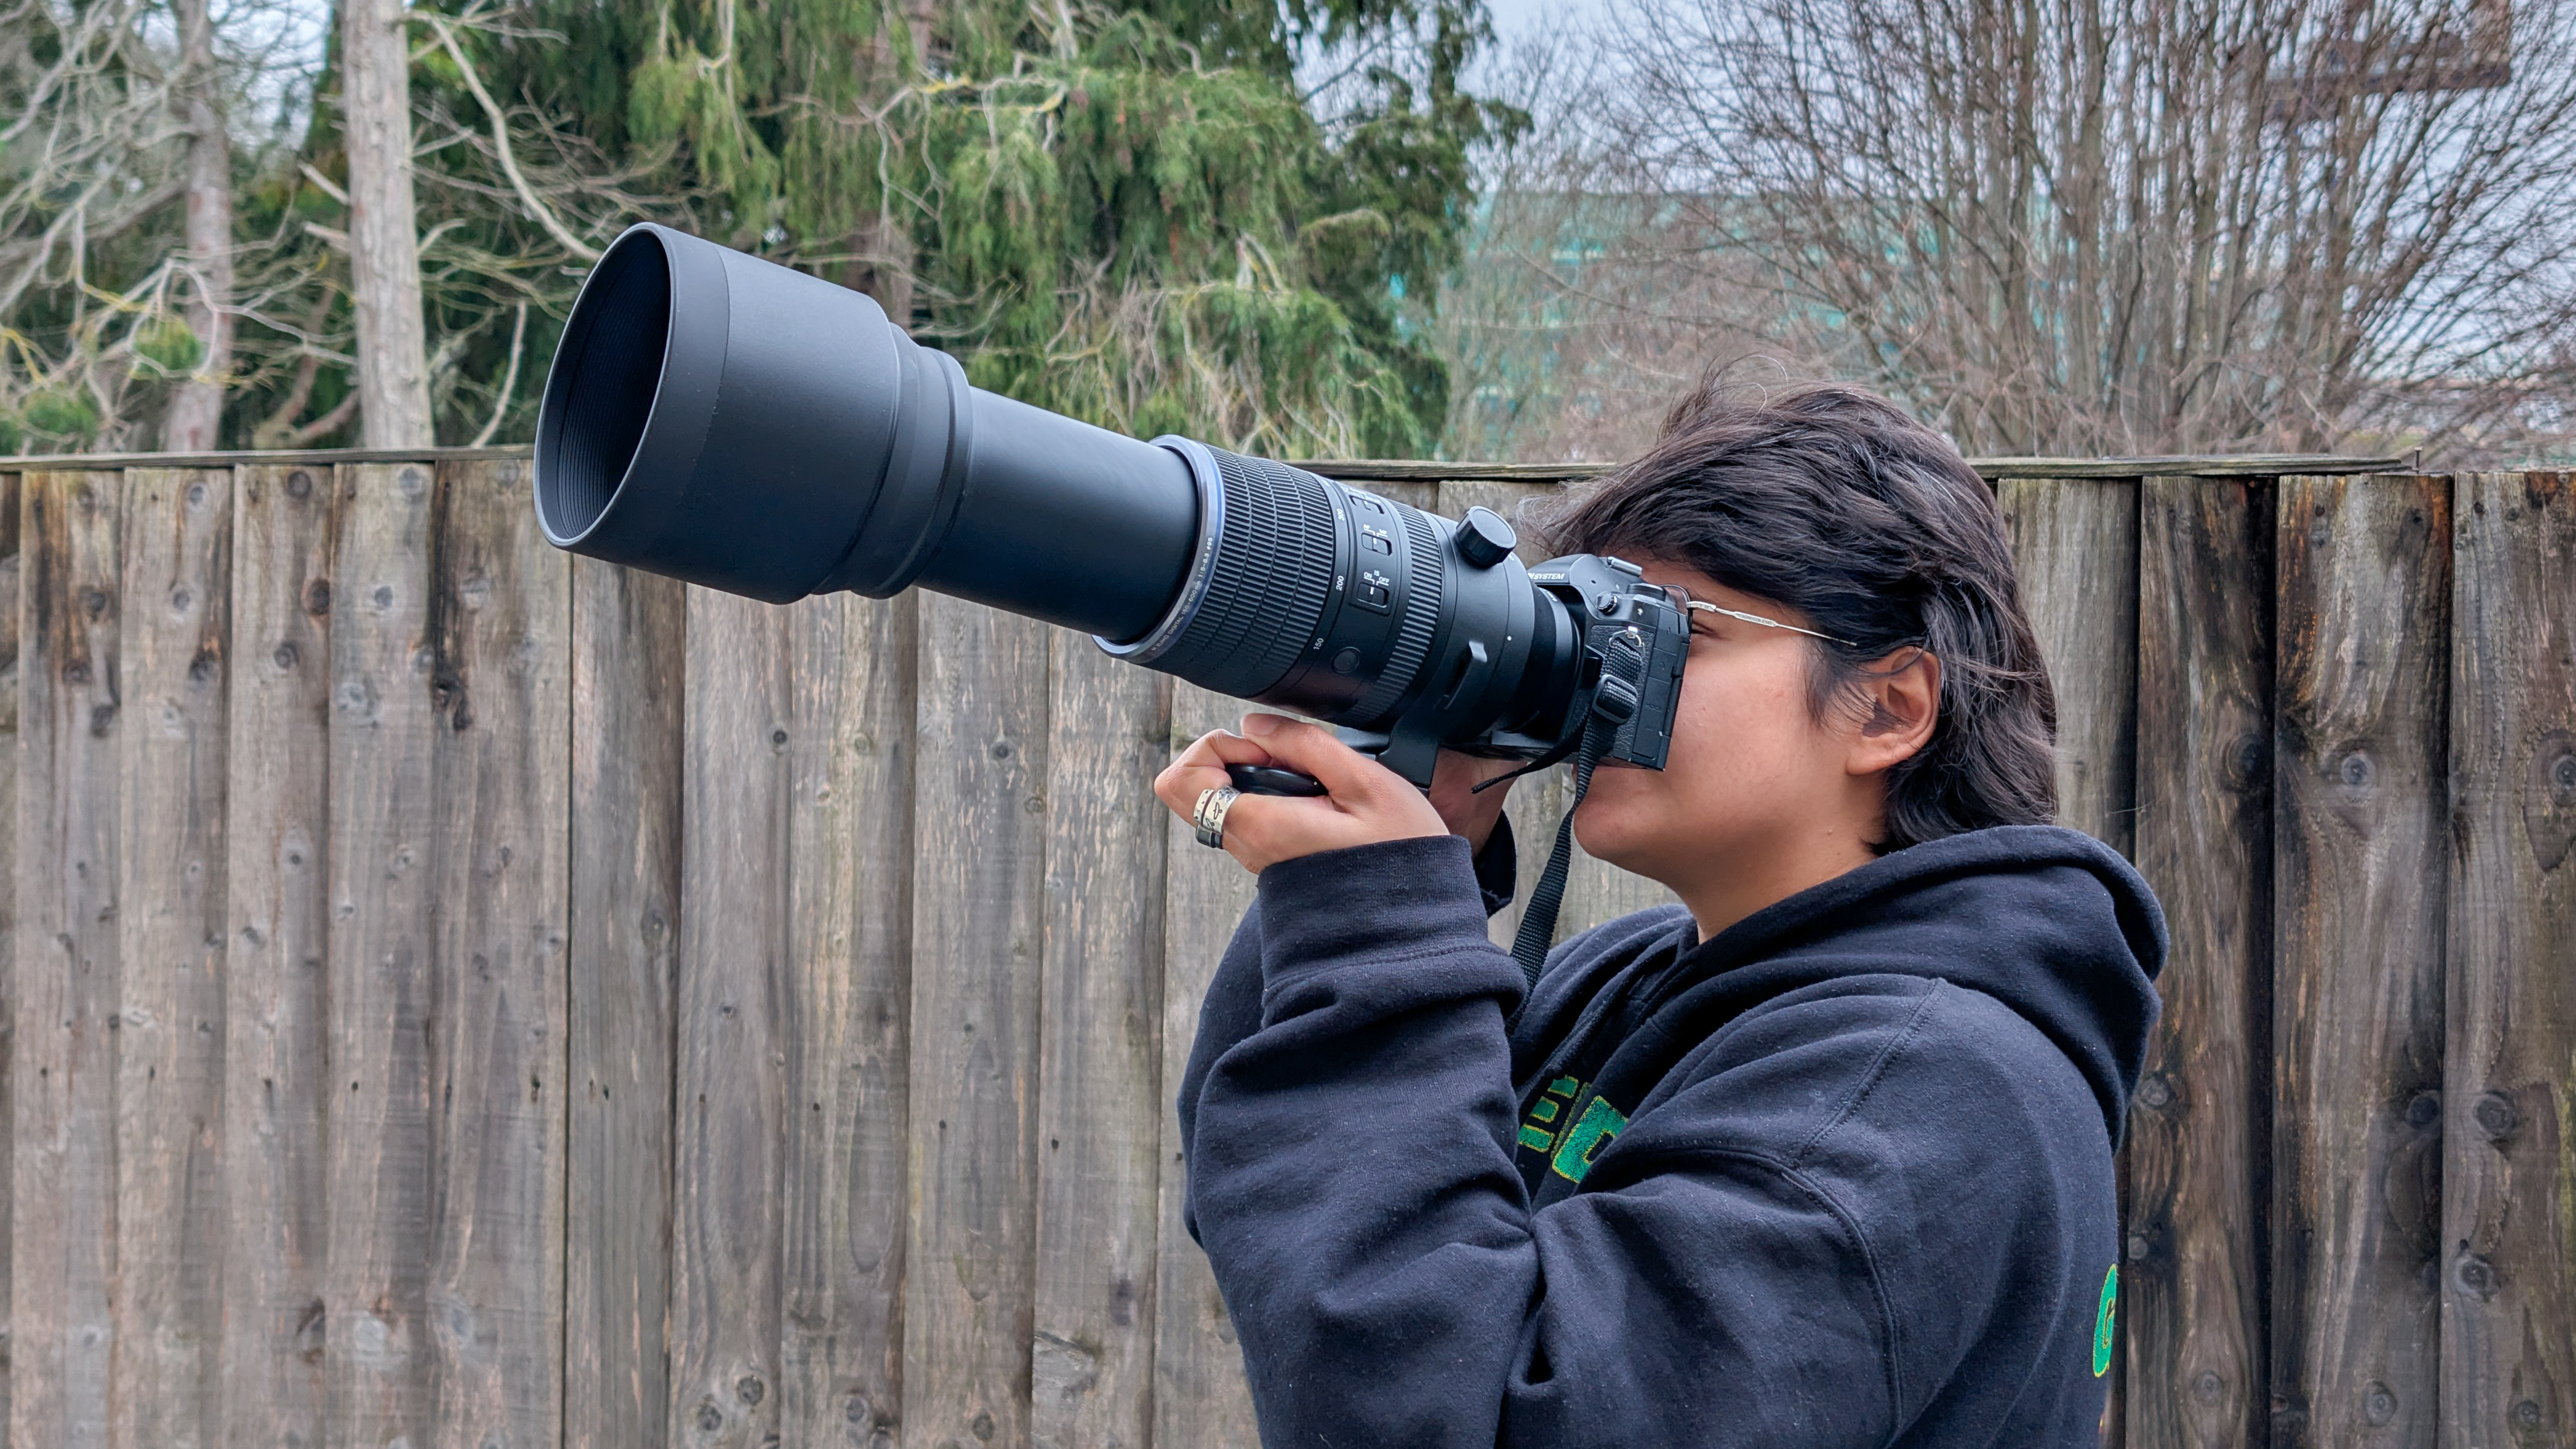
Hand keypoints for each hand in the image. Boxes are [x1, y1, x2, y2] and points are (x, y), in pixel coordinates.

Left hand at [1157, 714, 1511, 872]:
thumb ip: (1303, 744)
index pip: (1183, 779)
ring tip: (1302, 777)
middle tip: (1276, 755)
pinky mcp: (1269, 857)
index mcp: (1262, 826)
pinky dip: (1261, 794)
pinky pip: (1240, 815)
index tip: (1266, 748)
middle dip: (1222, 755)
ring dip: (1245, 774)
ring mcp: (1254, 855)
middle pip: (1183, 791)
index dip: (1218, 745)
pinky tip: (1307, 795)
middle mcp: (1247, 846)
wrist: (1415, 910)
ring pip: (1211, 801)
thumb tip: (1253, 724)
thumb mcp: (1364, 781)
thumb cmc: (1398, 848)